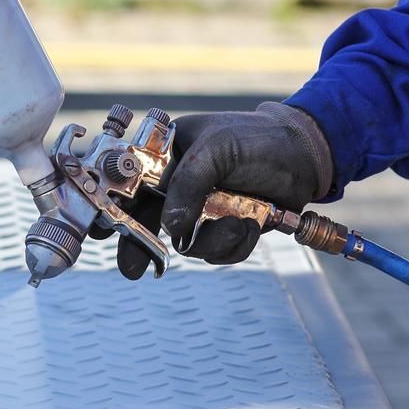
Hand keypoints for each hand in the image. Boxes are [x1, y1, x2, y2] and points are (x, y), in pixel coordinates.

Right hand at [91, 102, 333, 278]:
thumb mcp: (215, 150)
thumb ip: (187, 185)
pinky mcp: (224, 227)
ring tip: (237, 225)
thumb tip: (170, 228)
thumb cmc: (255, 139)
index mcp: (164, 157)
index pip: (126, 184)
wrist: (307, 155)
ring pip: (184, 243)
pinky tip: (251, 225)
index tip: (101, 232)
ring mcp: (200, 208)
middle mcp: (176, 185)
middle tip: (132, 269)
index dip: (111, 207)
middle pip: (145, 222)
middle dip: (138, 247)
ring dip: (210, 242)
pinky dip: (233, 245)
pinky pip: (215, 251)